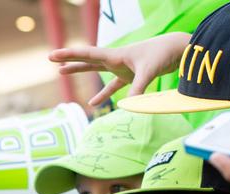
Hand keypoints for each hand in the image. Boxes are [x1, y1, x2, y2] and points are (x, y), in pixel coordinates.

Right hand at [49, 32, 188, 104]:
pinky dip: (103, 94)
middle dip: (69, 59)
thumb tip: (127, 107)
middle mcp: (116, 59)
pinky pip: (112, 86)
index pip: (88, 54)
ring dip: (80, 70)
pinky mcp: (130, 76)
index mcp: (116, 55)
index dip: (70, 55)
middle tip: (51, 57)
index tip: (54, 55)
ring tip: (62, 71)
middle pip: (87, 58)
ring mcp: (122, 67)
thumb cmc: (163, 55)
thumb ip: (138, 89)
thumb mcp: (149, 72)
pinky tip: (93, 104)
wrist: (178, 49)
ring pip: (95, 68)